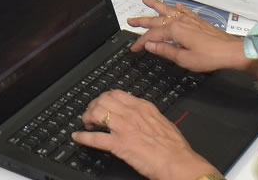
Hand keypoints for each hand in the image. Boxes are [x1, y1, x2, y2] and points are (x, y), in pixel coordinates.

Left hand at [73, 90, 215, 179]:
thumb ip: (148, 117)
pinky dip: (83, 138)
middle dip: (93, 106)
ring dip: (87, 118)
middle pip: (103, 100)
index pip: (116, 93)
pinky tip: (78, 137)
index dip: (104, 98)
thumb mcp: (162, 123)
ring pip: (97, 113)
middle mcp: (132, 114)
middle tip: (91, 115)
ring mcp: (125, 128)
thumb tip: (140, 117)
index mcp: (143, 107)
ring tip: (86, 124)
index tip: (100, 103)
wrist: (180, 163)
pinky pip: (95, 138)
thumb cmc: (176, 148)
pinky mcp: (120, 145)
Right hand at [126, 0, 245, 73]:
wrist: (232, 51)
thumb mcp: (185, 59)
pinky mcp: (198, 21)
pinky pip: (184, 11)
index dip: (141, 42)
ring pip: (168, 10)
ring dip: (156, 5)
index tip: (133, 48)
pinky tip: (175, 6)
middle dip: (142, 20)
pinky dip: (177, 8)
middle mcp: (180, 21)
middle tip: (130, 20)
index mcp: (175, 31)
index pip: (152, 35)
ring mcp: (189, 19)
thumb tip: (149, 44)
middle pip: (157, 20)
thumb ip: (165, 50)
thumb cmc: (209, 57)